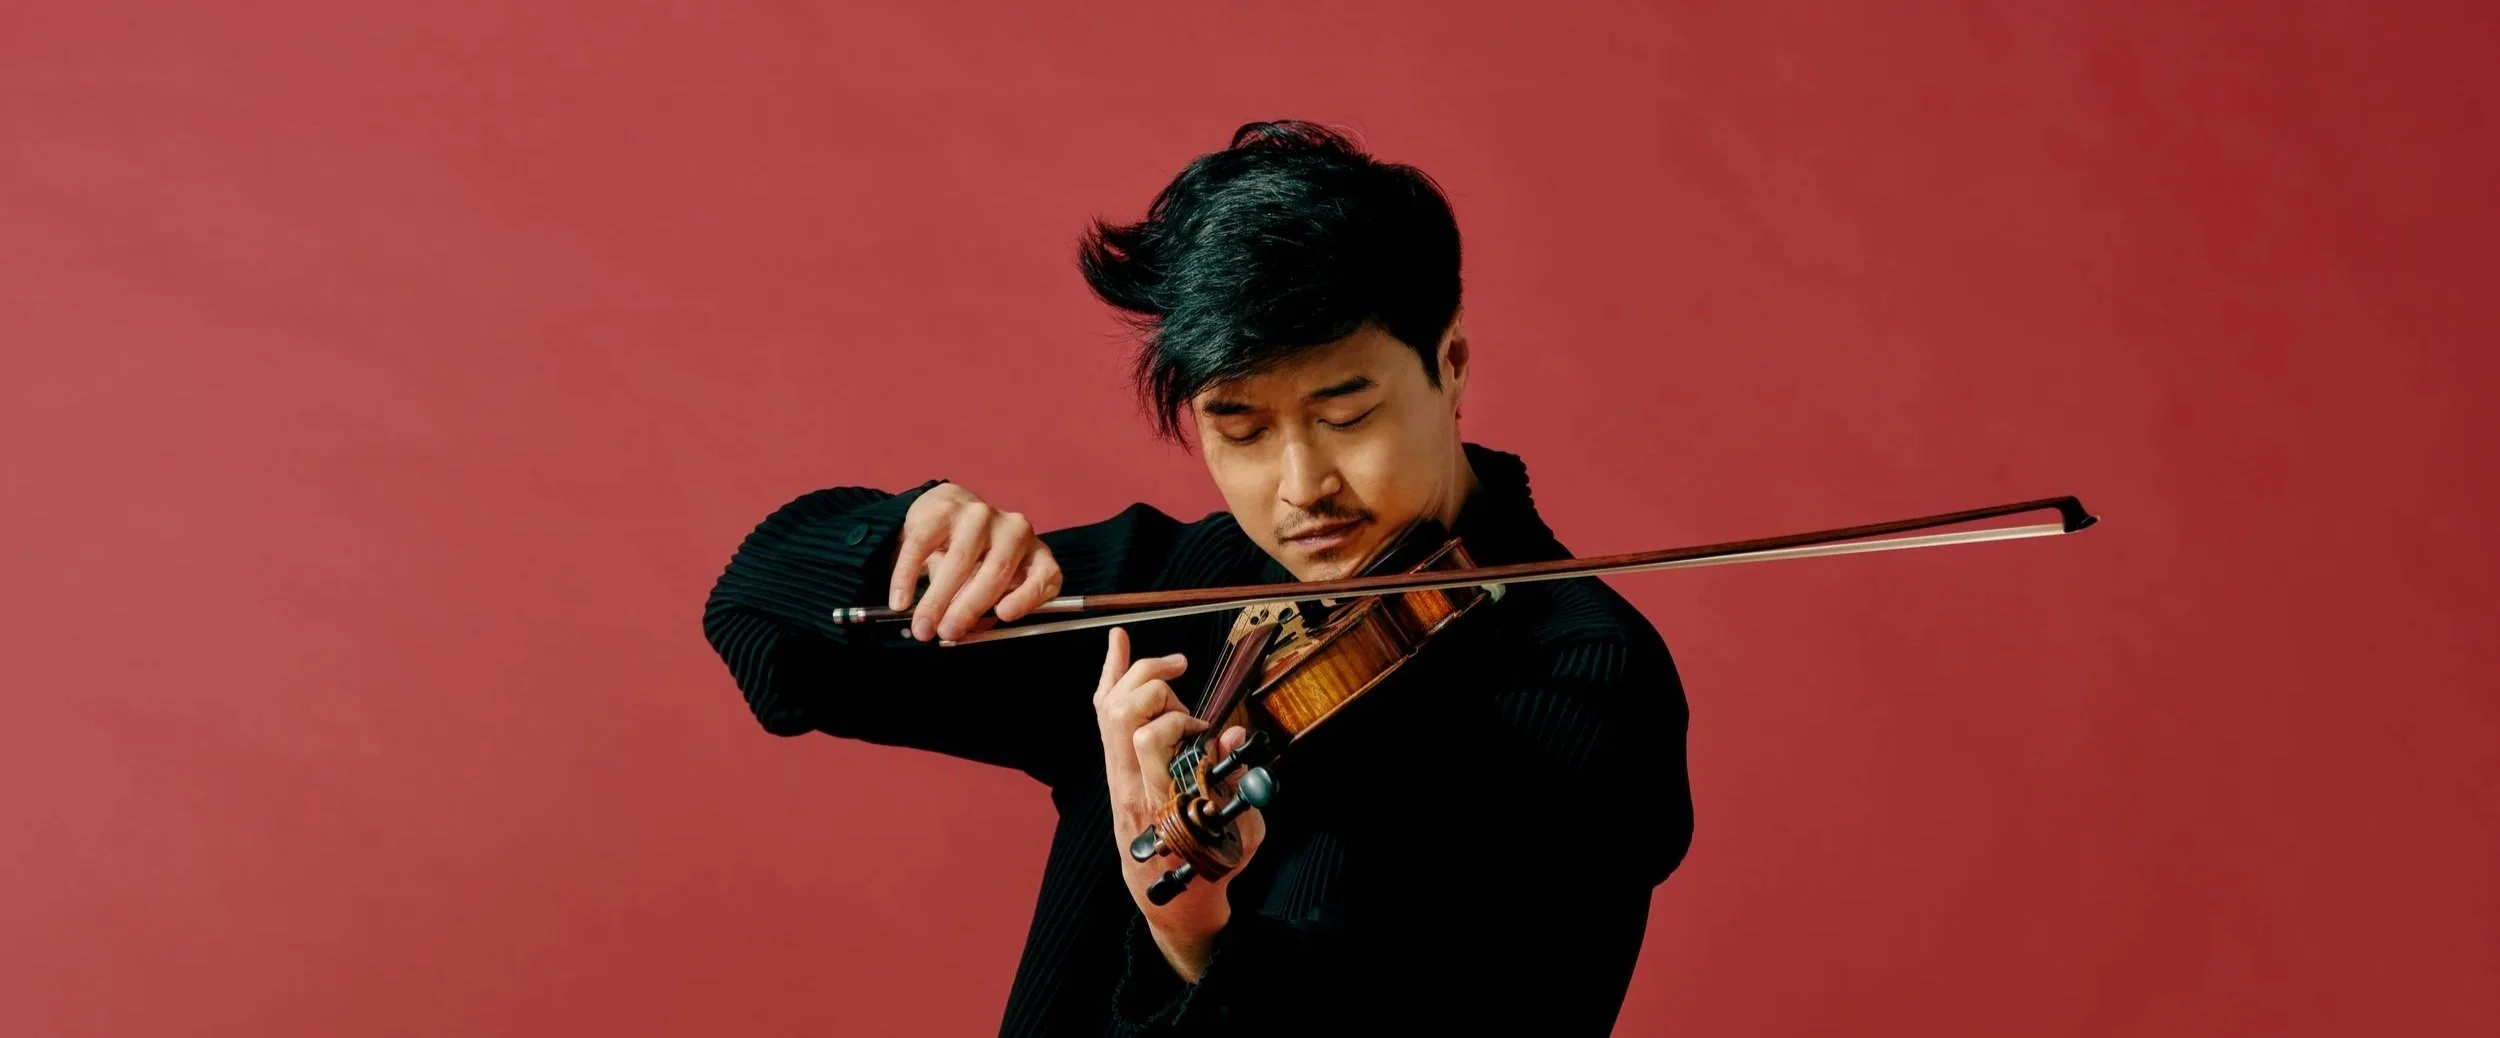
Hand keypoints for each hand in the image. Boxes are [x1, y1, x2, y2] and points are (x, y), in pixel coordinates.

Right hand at [889, 482, 1061, 641]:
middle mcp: (1015, 530)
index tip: (1003, 614)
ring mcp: (981, 514)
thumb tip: (967, 630)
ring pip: (960, 559)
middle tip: (945, 633)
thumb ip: (986, 608)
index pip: (1045, 577)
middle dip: (967, 608)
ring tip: (921, 625)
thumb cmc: (977, 561)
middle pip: (995, 572)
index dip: (1027, 597)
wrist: (949, 512)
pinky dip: (908, 575)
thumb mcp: (991, 585)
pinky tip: (900, 599)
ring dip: (937, 598)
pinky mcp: (946, 507)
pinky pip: (923, 544)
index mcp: (1036, 555)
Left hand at [1094, 627, 1262, 982]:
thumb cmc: (1210, 867)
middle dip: (1158, 686)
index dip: (1181, 722)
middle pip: (1122, 712)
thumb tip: (1230, 730)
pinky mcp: (1114, 768)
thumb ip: (1233, 782)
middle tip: (1188, 695)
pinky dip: (1111, 674)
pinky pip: (1104, 714)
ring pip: (1108, 707)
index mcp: (1159, 800)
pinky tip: (1119, 642)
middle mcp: (1128, 784)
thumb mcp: (1239, 833)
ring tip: (1173, 668)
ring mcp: (1116, 775)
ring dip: (1139, 675)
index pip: (1149, 739)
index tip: (1206, 732)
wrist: (1173, 900)